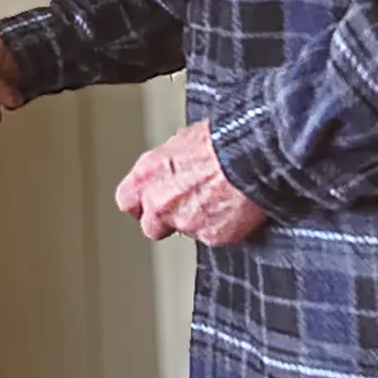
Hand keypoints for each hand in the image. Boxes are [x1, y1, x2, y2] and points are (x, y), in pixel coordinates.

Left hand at [114, 119, 266, 243]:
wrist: (250, 155)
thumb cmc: (221, 140)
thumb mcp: (184, 140)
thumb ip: (170, 164)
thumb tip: (176, 167)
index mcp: (148, 172)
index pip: (127, 201)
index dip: (140, 205)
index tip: (148, 205)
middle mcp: (159, 201)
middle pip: (151, 226)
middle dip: (167, 221)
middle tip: (188, 207)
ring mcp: (184, 222)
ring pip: (186, 231)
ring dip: (199, 221)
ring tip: (219, 199)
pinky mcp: (210, 237)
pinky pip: (213, 237)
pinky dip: (223, 227)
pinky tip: (233, 208)